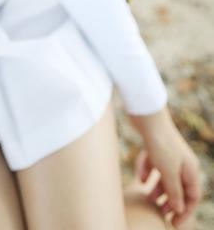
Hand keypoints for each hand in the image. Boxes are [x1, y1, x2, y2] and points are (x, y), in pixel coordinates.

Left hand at [128, 107, 202, 226]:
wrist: (146, 114)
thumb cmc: (160, 143)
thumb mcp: (168, 172)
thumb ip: (174, 192)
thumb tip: (180, 209)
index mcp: (190, 168)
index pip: (193, 196)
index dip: (185, 211)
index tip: (173, 223)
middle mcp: (182, 161)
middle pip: (178, 187)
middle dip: (169, 201)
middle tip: (160, 213)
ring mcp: (168, 154)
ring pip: (164, 177)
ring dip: (156, 188)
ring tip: (147, 198)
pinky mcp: (155, 146)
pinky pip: (153, 164)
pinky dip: (146, 171)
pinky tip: (140, 177)